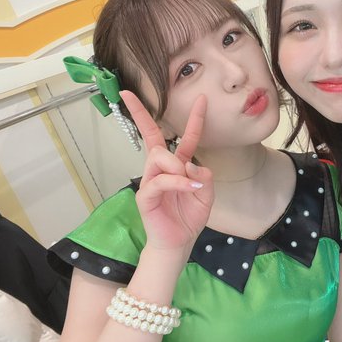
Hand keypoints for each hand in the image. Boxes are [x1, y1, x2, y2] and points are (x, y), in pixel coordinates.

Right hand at [121, 91, 213, 254]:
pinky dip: (177, 183)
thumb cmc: (188, 217)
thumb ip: (204, 178)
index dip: (194, 118)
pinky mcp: (145, 196)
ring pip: (158, 156)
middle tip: (135, 104)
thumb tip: (192, 166)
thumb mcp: (206, 195)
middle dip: (141, 115)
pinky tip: (190, 189)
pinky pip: (160, 181)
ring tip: (189, 185)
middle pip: (153, 137)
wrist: (179, 243)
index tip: (202, 98)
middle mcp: (161, 169)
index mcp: (178, 166)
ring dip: (176, 165)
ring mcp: (151, 181)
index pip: (184, 136)